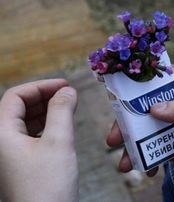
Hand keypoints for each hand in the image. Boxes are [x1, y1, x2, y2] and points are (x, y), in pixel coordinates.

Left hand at [0, 79, 78, 201]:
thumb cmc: (47, 188)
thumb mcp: (58, 142)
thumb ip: (62, 111)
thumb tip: (68, 91)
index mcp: (0, 134)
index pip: (16, 96)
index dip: (41, 86)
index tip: (64, 84)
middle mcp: (0, 142)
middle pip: (20, 107)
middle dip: (45, 97)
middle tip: (68, 94)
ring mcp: (9, 153)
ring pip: (26, 121)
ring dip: (47, 110)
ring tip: (67, 106)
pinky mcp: (21, 161)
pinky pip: (31, 134)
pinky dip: (46, 125)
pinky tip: (60, 125)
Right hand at [107, 67, 173, 200]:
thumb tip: (154, 107)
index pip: (170, 76)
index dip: (150, 75)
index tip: (126, 80)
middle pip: (149, 106)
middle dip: (129, 119)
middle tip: (115, 135)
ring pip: (147, 129)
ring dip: (132, 143)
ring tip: (124, 162)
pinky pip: (152, 149)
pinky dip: (144, 158)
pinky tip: (145, 170)